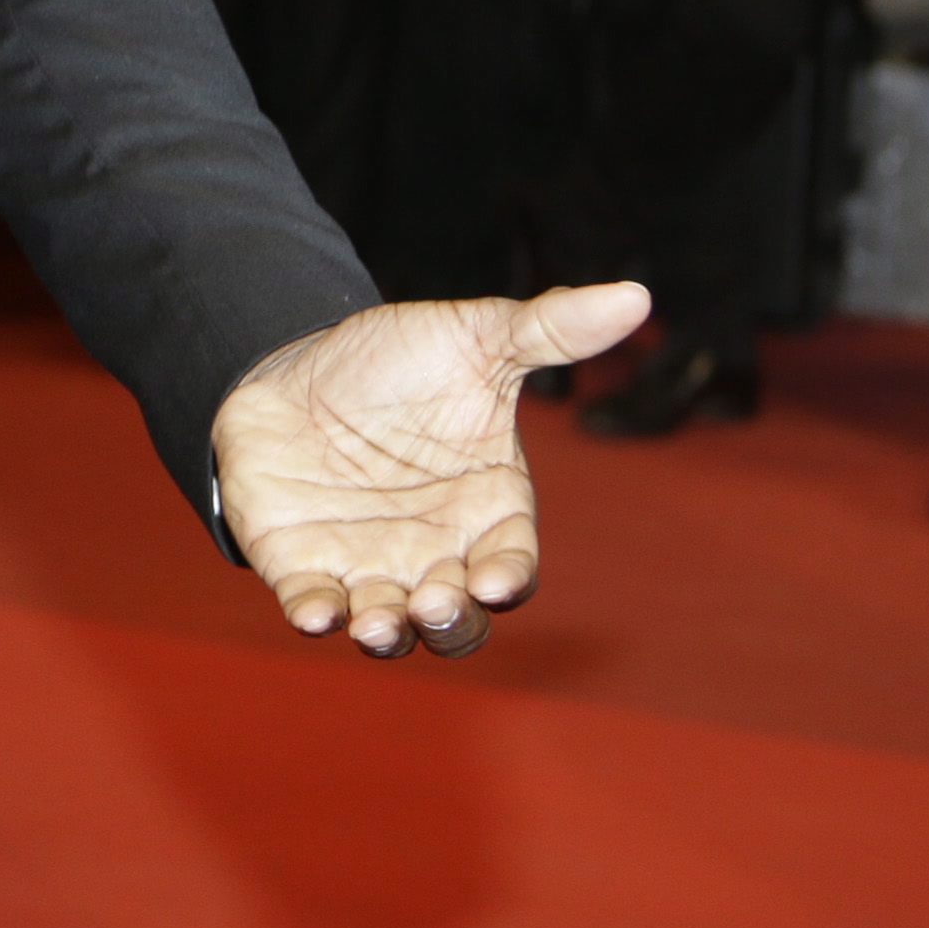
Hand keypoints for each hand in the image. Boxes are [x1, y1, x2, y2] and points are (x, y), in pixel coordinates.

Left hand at [216, 283, 648, 657]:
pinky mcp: (303, 566)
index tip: (491, 580)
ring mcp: (369, 566)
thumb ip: (548, 329)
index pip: (510, 565)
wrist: (293, 363)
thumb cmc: (397, 361)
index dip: (504, 580)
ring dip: (388, 634)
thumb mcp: (472, 338)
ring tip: (379, 624)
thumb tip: (634, 292)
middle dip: (451, 622)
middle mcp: (434, 553)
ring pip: (391, 628)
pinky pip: (314, 607)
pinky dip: (318, 617)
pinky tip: (318, 613)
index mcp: (486, 512)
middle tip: (436, 602)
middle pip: (458, 618)